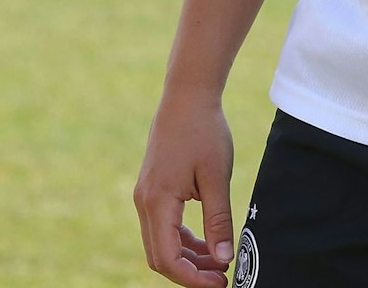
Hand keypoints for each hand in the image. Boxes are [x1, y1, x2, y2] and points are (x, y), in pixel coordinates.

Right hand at [133, 90, 234, 286]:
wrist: (186, 98)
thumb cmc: (204, 132)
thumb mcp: (217, 177)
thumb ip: (218, 219)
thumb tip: (223, 258)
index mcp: (157, 202)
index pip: (167, 258)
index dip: (192, 277)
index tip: (220, 282)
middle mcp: (144, 204)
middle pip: (160, 257)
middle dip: (189, 272)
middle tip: (222, 278)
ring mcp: (145, 198)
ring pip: (161, 243)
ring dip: (187, 257)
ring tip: (219, 263)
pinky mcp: (153, 191)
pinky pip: (163, 227)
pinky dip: (182, 240)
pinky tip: (206, 242)